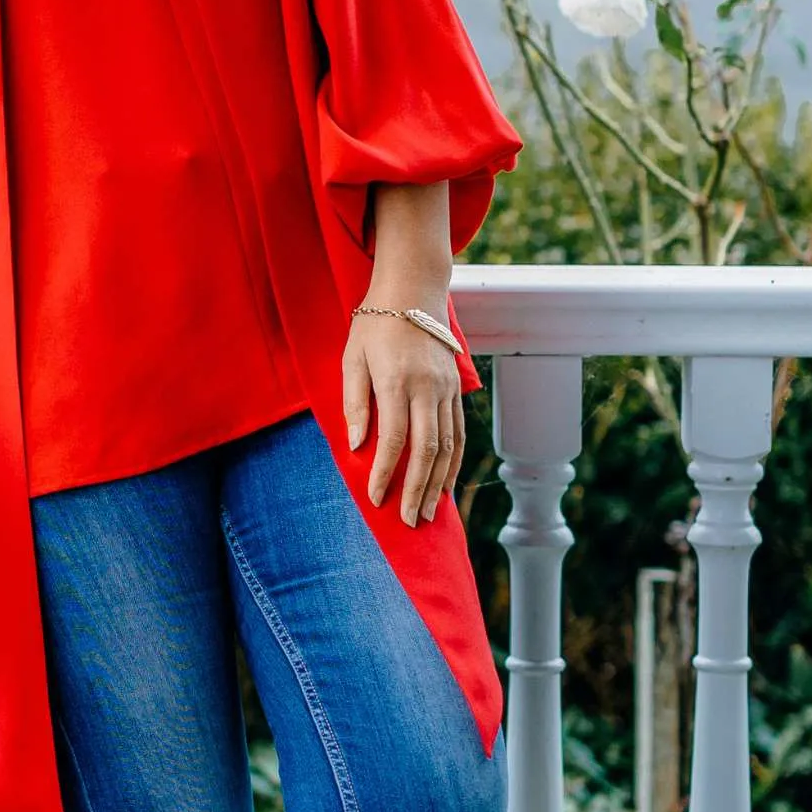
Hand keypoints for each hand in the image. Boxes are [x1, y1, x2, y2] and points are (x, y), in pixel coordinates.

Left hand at [342, 308, 465, 525]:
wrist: (414, 290)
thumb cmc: (375, 324)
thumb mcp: (352, 358)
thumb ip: (354, 402)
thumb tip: (357, 446)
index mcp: (397, 380)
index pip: (394, 438)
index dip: (385, 472)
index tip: (375, 499)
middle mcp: (427, 387)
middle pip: (427, 449)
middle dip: (418, 489)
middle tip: (410, 521)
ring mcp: (446, 389)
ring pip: (448, 444)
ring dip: (439, 482)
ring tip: (430, 512)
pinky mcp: (456, 389)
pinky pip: (458, 432)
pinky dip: (454, 461)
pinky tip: (446, 483)